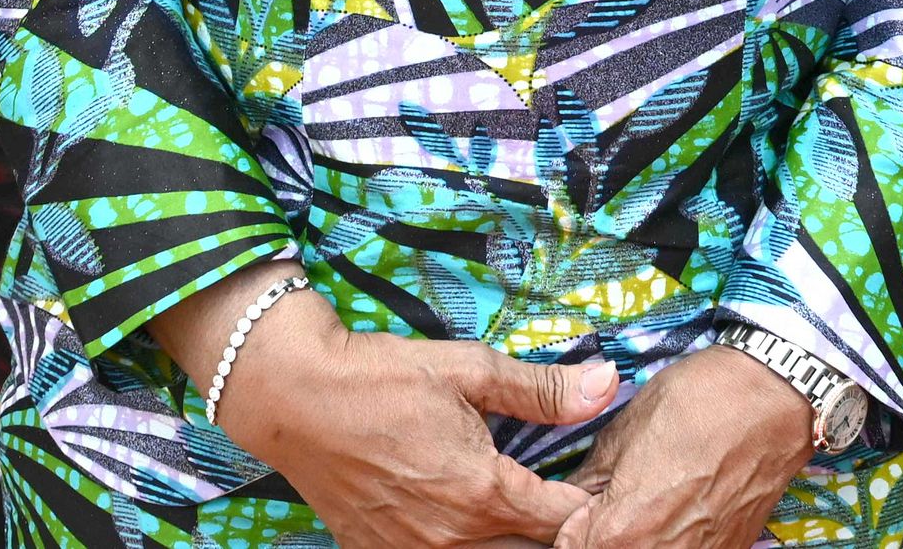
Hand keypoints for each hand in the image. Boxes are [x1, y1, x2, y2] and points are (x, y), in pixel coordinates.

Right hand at [222, 304, 618, 548]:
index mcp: (482, 493)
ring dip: (511, 540)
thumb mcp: (471, 371)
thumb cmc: (383, 379)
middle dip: (554, 529)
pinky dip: (466, 545)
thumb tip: (608, 384)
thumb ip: (543, 390)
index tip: (599, 483)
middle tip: (561, 498)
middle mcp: (450, 538)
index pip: (562, 520)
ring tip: (520, 511)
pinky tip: (468, 520)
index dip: (589, 503)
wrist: (294, 399)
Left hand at [557, 346, 818, 548]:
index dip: (565, 526)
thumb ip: (587, 483)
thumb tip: (568, 504)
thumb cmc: (698, 401)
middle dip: (599, 531)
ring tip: (652, 500)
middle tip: (610, 502)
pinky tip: (681, 507)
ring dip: (638, 537)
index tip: (573, 507)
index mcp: (618, 532)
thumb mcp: (621, 431)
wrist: (777, 396)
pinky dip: (673, 539)